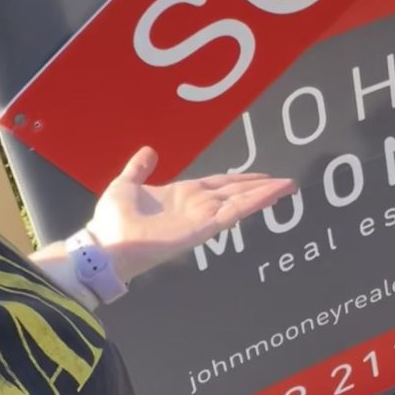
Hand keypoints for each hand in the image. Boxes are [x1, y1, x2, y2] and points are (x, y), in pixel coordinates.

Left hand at [85, 147, 296, 283]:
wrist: (106, 243)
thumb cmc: (113, 218)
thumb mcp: (126, 183)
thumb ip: (139, 168)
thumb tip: (149, 151)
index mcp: (182, 194)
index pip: (218, 184)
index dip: (240, 178)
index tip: (261, 174)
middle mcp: (196, 206)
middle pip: (235, 192)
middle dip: (260, 186)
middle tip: (285, 181)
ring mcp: (202, 218)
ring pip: (240, 201)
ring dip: (264, 193)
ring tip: (288, 185)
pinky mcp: (203, 229)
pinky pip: (233, 213)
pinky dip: (254, 203)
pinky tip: (272, 195)